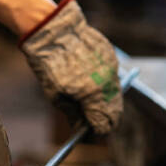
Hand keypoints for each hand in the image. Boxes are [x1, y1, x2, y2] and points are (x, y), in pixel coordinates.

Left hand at [20, 0, 121, 133]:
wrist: (53, 31)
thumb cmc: (50, 64)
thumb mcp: (55, 95)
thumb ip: (72, 113)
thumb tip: (80, 128)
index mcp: (92, 95)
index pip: (104, 123)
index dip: (97, 131)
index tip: (91, 133)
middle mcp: (106, 82)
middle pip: (115, 110)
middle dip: (105, 118)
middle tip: (93, 121)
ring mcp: (110, 67)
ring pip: (115, 92)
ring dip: (105, 100)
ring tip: (90, 99)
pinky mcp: (110, 55)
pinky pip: (112, 75)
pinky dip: (104, 81)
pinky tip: (91, 79)